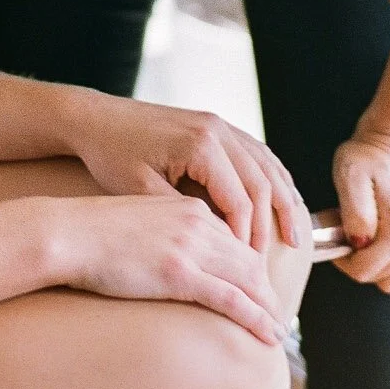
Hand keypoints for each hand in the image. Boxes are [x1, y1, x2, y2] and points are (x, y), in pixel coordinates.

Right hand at [45, 192, 288, 345]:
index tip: (258, 287)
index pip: (235, 236)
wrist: (68, 232)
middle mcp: (195, 222)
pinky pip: (232, 299)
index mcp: (187, 207)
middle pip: (249, 258)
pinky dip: (257, 318)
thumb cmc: (93, 230)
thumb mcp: (140, 220)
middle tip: (277, 312)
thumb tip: (175, 258)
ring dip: (269, 307)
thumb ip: (167, 232)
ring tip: (278, 329)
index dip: (252, 265)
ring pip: (248, 279)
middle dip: (267, 288)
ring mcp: (189, 247)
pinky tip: (269, 333)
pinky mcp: (180, 273)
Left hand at [67, 90, 304, 254]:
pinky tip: (281, 201)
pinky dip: (273, 178)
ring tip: (295, 238)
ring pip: (267, 165)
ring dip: (283, 201)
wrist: (94, 117)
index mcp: (200, 145)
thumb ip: (182, 216)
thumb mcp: (141, 191)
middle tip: (271, 265)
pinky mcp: (214, 123)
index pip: (240, 201)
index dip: (246, 239)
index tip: (246, 272)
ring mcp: (218, 123)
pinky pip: (256, 152)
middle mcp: (216, 129)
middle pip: (262, 184)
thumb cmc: (111, 154)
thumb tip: (219, 247)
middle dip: (270, 226)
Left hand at [333, 125, 389, 290]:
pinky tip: (382, 238)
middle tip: (349, 234)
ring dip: (378, 262)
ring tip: (365, 234)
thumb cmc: (369, 153)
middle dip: (360, 261)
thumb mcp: (349, 175)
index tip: (336, 242)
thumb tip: (358, 244)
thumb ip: (354, 214)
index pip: (365, 271)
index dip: (343, 261)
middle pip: (381, 276)